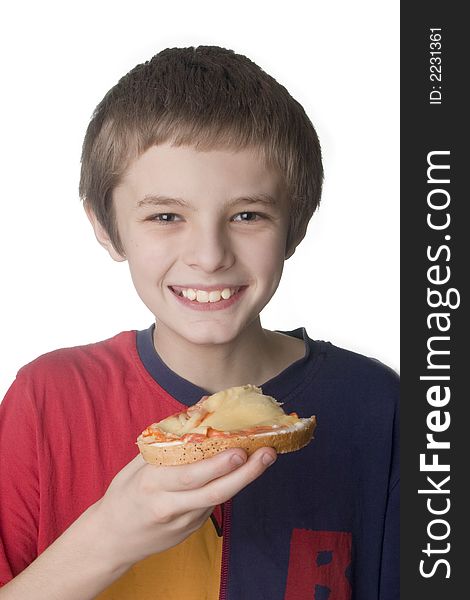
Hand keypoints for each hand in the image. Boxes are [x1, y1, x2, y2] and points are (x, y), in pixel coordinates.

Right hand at [92, 447, 276, 570]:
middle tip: (266, 453)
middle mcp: (169, 505)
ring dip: (244, 479)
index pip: (190, 475)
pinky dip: (228, 485)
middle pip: (212, 492)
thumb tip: (198, 409)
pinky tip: (243, 470)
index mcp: (152, 484)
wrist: (111, 540)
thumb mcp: (136, 464)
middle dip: (244, 473)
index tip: (239, 449)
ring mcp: (182, 522)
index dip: (216, 465)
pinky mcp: (191, 530)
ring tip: (265, 459)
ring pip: (218, 500)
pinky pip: (212, 505)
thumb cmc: (125, 494)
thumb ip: (167, 440)